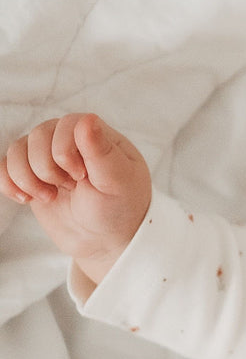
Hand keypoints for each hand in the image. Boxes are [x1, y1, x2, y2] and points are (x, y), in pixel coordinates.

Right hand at [2, 114, 151, 284]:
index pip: (66, 124)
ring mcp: (48, 156)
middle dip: (48, 169)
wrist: (104, 238)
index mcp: (98, 136)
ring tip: (51, 196)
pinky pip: (4, 167)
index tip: (82, 177)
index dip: (65, 152)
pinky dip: (10, 184)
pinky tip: (27, 199)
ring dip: (29, 179)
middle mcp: (71, 140)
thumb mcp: (118, 182)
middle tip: (71, 187)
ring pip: (17, 150)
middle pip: (38, 136)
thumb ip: (102, 151)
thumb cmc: (120, 208)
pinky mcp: (31, 174)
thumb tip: (87, 119)